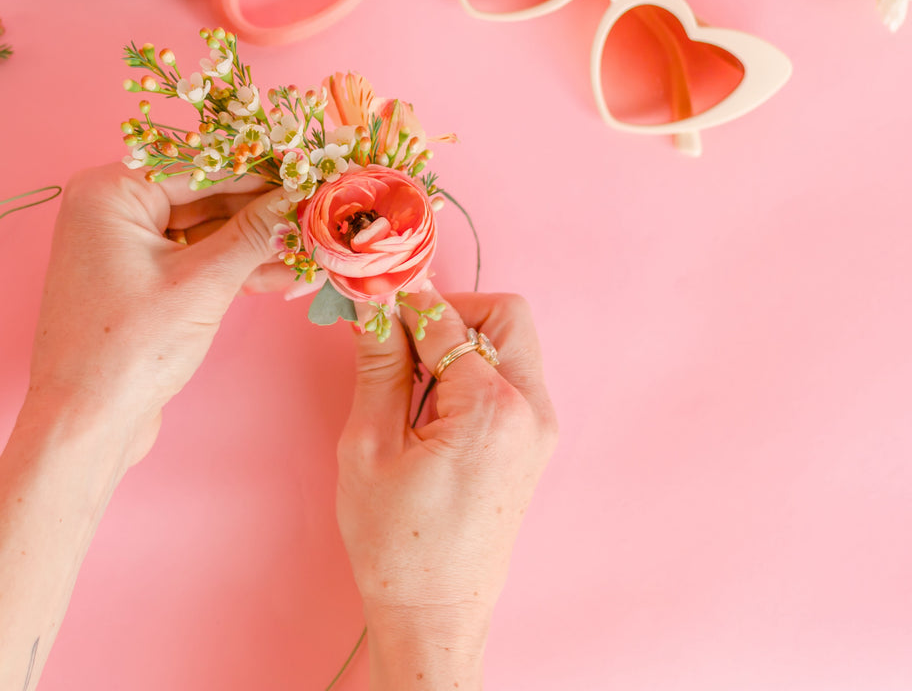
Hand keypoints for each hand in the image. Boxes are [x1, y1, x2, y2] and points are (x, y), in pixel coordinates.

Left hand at [26, 163, 284, 464]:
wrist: (84, 425)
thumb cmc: (127, 351)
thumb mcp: (202, 284)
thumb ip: (255, 233)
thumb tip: (300, 197)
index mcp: (111, 192)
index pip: (203, 165)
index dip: (262, 171)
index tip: (311, 171)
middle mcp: (112, 209)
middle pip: (206, 195)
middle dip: (262, 212)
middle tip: (316, 213)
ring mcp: (124, 245)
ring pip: (205, 229)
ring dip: (255, 244)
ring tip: (309, 250)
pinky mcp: (139, 279)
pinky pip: (194, 258)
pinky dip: (233, 268)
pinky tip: (282, 275)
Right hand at [336, 291, 557, 686]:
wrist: (434, 614)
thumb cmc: (396, 542)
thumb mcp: (370, 445)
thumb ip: (379, 365)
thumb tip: (374, 307)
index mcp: (492, 408)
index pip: (446, 320)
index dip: (403, 303)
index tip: (374, 296)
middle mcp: (532, 410)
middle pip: (504, 315)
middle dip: (450, 312)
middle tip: (402, 338)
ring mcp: (541, 428)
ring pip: (511, 341)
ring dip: (463, 338)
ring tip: (413, 377)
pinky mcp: (535, 442)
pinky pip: (511, 375)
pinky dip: (475, 367)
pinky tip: (434, 401)